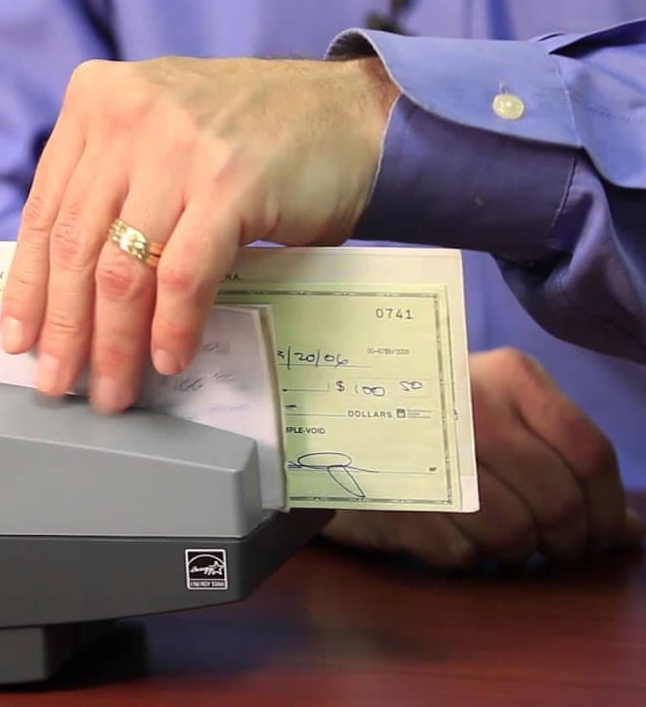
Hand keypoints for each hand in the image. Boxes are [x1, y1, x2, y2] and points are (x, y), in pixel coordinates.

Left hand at [0, 55, 399, 410]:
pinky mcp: (230, 183)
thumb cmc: (249, 135)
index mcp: (96, 102)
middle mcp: (129, 117)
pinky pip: (182, 276)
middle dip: (65, 329)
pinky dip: (171, 326)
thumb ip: (111, 188)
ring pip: (122, 269)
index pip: (45, 212)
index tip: (19, 339)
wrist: (347, 112)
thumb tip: (65, 290)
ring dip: (115, 343)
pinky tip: (168, 357)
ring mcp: (178, 148)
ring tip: (115, 387)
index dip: (28, 286)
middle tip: (59, 380)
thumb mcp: (158, 137)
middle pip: (76, 246)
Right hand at [322, 348, 643, 568]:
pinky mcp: (394, 498)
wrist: (317, 417)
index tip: (601, 536)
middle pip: (558, 503)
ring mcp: (429, 453)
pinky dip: (464, 555)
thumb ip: (563, 461)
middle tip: (549, 547)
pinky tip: (447, 530)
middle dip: (564, 541)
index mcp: (508, 376)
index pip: (588, 453)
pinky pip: (462, 553)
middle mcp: (472, 407)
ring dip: (513, 550)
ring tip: (492, 535)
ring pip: (513, 535)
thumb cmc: (422, 415)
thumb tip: (632, 531)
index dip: (607, 510)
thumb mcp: (498, 414)